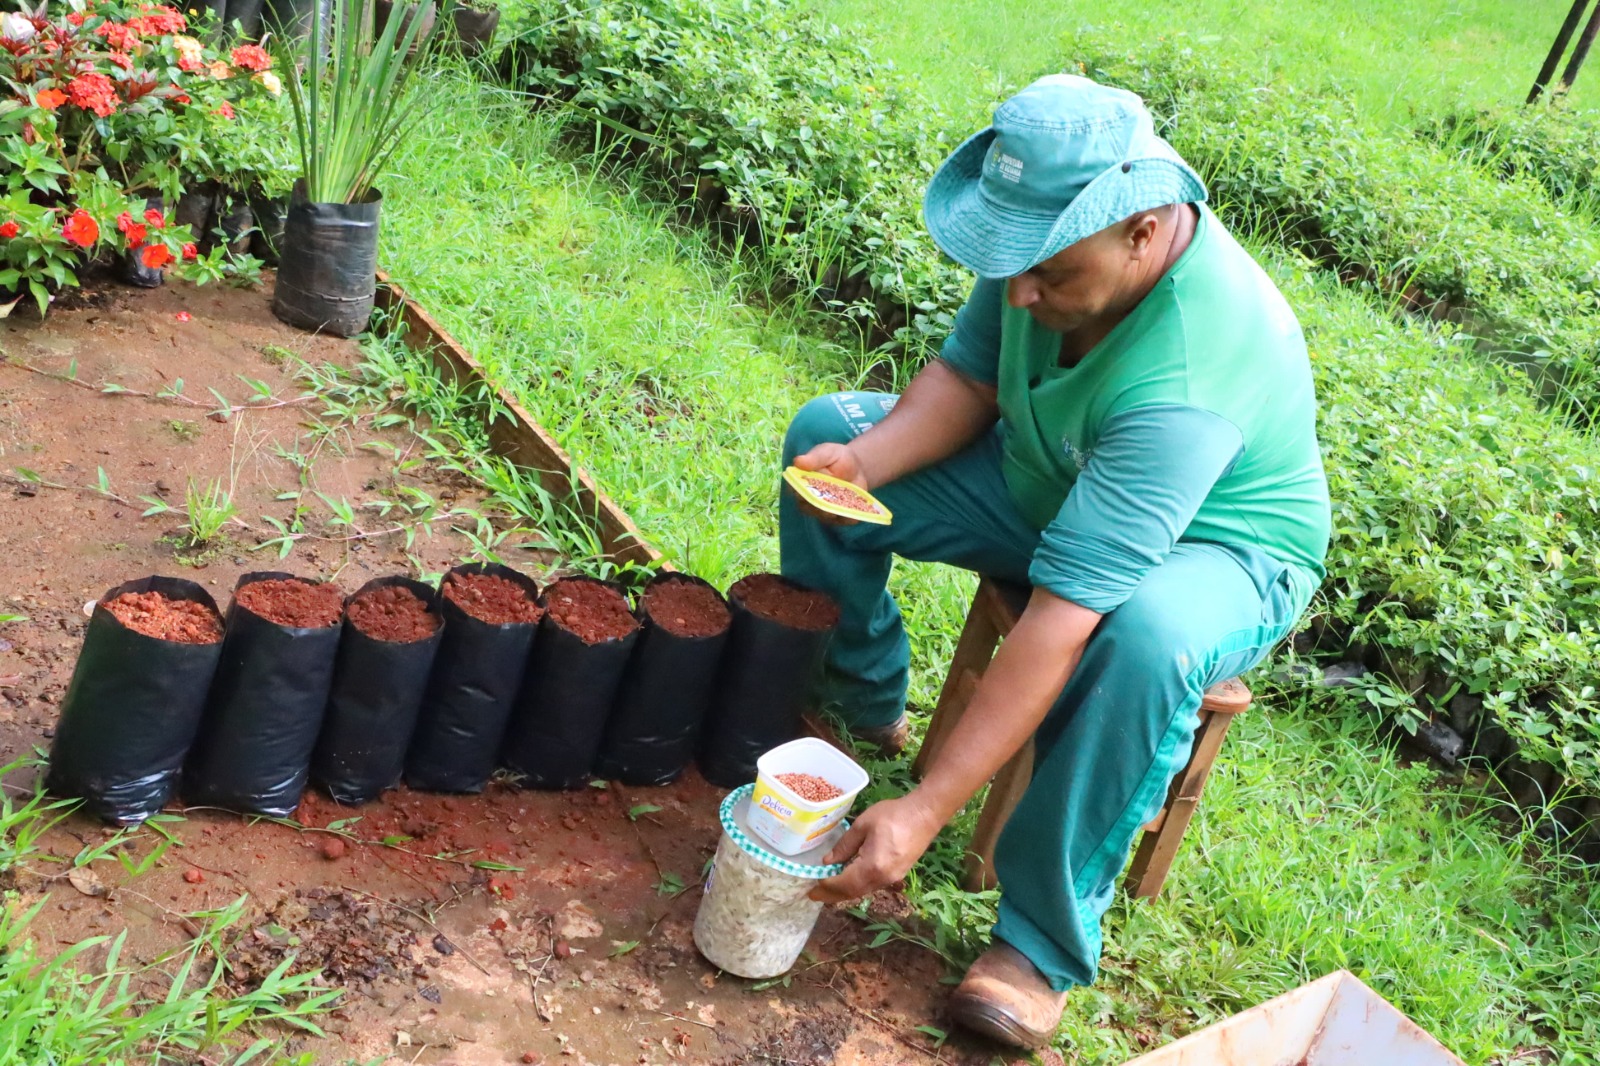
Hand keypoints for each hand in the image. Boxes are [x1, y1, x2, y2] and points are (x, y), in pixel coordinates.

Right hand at [788, 443, 871, 526]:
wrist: (857, 468)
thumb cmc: (837, 458)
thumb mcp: (828, 452)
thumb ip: (815, 458)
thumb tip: (798, 461)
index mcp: (801, 482)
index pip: (795, 490)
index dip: (799, 492)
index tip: (807, 491)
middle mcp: (808, 499)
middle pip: (808, 506)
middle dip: (816, 505)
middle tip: (828, 499)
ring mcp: (822, 510)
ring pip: (823, 516)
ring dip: (832, 513)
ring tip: (842, 505)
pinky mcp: (837, 517)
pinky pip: (841, 521)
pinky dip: (847, 519)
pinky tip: (854, 515)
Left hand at [808, 794, 944, 903]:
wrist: (925, 814)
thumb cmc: (893, 815)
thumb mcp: (863, 825)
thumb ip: (844, 845)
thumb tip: (828, 862)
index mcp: (872, 866)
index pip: (844, 883)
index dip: (826, 887)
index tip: (811, 889)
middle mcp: (882, 878)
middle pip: (853, 892)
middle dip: (832, 895)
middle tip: (815, 896)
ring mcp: (892, 878)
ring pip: (863, 891)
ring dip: (845, 892)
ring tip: (828, 890)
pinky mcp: (898, 874)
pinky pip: (872, 885)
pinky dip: (857, 886)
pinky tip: (849, 880)